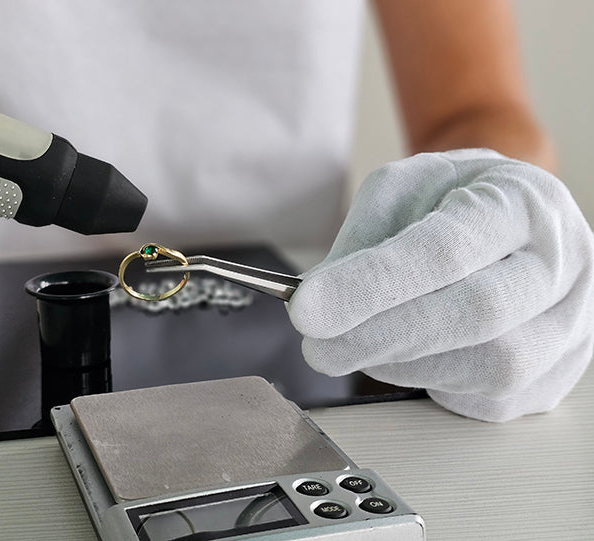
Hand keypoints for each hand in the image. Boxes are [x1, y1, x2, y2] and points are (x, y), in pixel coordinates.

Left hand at [288, 149, 593, 420]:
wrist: (511, 222)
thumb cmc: (457, 202)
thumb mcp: (404, 191)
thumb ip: (363, 238)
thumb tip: (318, 301)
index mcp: (521, 202)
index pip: (445, 249)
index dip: (371, 285)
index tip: (307, 309)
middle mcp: (562, 262)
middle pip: (475, 313)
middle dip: (380, 336)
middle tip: (318, 346)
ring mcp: (569, 323)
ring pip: (484, 366)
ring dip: (399, 363)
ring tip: (359, 342)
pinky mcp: (554, 374)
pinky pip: (484, 399)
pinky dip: (427, 380)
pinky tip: (407, 354)